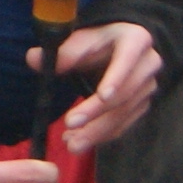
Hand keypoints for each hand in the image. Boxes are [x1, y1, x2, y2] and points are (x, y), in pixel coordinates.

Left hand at [47, 23, 163, 151]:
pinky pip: (124, 124)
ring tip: (71, 143)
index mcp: (135, 39)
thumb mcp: (80, 41)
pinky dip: (102, 135)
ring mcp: (147, 86)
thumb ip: (61, 52)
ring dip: (97, 131)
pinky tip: (79, 141)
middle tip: (70, 125)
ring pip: (124, 113)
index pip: (127, 58)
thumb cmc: (96, 42)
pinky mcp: (141, 105)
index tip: (102, 96)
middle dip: (97, 112)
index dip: (116, 78)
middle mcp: (148, 64)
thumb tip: (34, 58)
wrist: (115, 48)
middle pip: (126, 92)